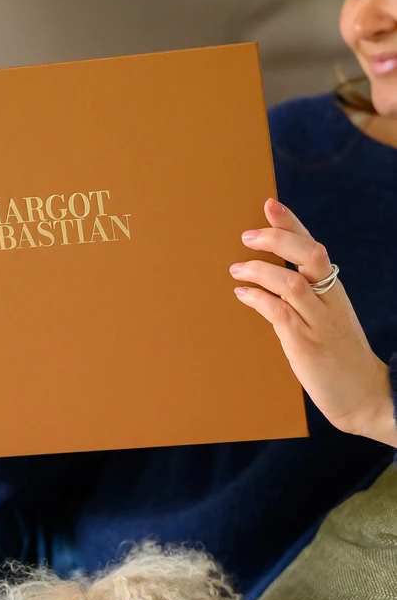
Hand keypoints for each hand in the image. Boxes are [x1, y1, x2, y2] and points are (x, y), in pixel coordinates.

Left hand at [230, 198, 396, 447]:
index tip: (270, 203)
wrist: (364, 395)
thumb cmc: (338, 355)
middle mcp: (329, 301)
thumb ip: (303, 296)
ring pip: (291, 283)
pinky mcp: (306, 345)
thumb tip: (267, 277)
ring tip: (236, 267)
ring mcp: (319, 322)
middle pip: (309, 255)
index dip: (292, 223)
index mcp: (334, 290)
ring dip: (260, 270)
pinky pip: (280, 313)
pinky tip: (242, 293)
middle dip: (277, 239)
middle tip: (247, 235)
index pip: (313, 247)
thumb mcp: (325, 317)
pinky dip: (258, 299)